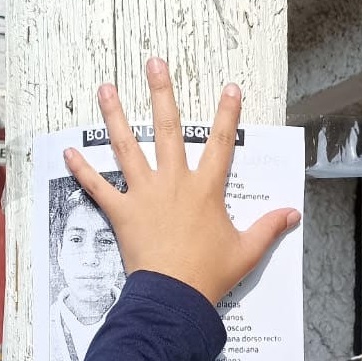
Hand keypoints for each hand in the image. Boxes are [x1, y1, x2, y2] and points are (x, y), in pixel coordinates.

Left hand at [64, 59, 301, 305]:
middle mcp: (174, 182)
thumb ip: (269, 228)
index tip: (229, 88)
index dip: (227, 114)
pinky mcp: (122, 213)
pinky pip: (98, 188)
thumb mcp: (247, 251)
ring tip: (105, 89)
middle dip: (161, 93)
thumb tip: (293, 214)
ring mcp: (145, 195)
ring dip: (115, 116)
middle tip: (153, 64)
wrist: (175, 296)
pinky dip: (82, 171)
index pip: (220, 143)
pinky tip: (68, 153)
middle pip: (167, 129)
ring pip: (127, 147)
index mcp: (205, 189)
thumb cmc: (210, 274)